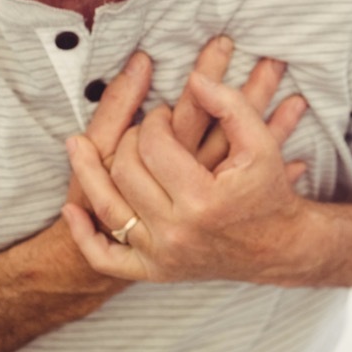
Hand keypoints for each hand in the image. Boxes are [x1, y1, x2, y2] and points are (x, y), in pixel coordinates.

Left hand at [61, 70, 309, 282]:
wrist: (279, 248)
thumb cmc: (269, 191)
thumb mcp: (261, 143)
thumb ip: (231, 106)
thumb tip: (194, 79)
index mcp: (203, 199)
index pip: (155, 146)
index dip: (156, 120)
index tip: (165, 113)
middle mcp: (177, 231)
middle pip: (127, 171)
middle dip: (131, 140)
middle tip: (146, 130)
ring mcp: (162, 255)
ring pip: (108, 208)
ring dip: (89, 173)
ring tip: (78, 146)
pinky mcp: (154, 272)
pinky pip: (105, 258)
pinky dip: (83, 234)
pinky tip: (72, 210)